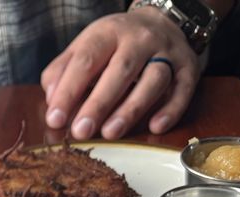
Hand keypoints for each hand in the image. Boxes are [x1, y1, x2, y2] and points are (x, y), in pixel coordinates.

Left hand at [40, 8, 198, 139]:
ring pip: (153, 79)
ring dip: (132, 109)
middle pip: (120, 71)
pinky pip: (184, 88)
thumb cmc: (114, 43)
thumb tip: (51, 100)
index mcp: (108, 33)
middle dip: (98, 103)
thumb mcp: (84, 47)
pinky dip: (171, 109)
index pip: (86, 60)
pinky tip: (155, 127)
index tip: (55, 119)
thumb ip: (63, 71)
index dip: (69, 91)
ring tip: (110, 133)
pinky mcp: (188, 67)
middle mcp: (140, 39)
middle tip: (80, 131)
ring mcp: (167, 52)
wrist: (161, 20)